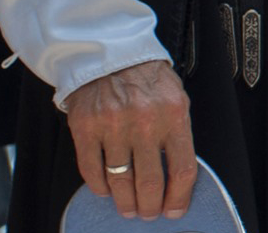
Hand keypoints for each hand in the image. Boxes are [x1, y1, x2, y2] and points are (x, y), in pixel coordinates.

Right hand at [66, 60, 195, 220]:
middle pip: (150, 182)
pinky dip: (99, 187)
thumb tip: (178, 177)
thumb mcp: (176, 99)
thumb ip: (177, 133)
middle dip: (149, 206)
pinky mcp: (85, 127)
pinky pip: (91, 170)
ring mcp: (113, 125)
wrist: (111, 53)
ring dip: (125, 202)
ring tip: (128, 208)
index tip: (174, 210)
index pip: (182, 169)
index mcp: (174, 115)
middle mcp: (145, 121)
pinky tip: (106, 191)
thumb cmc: (148, 79)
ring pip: (120, 181)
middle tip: (147, 213)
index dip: (179, 197)